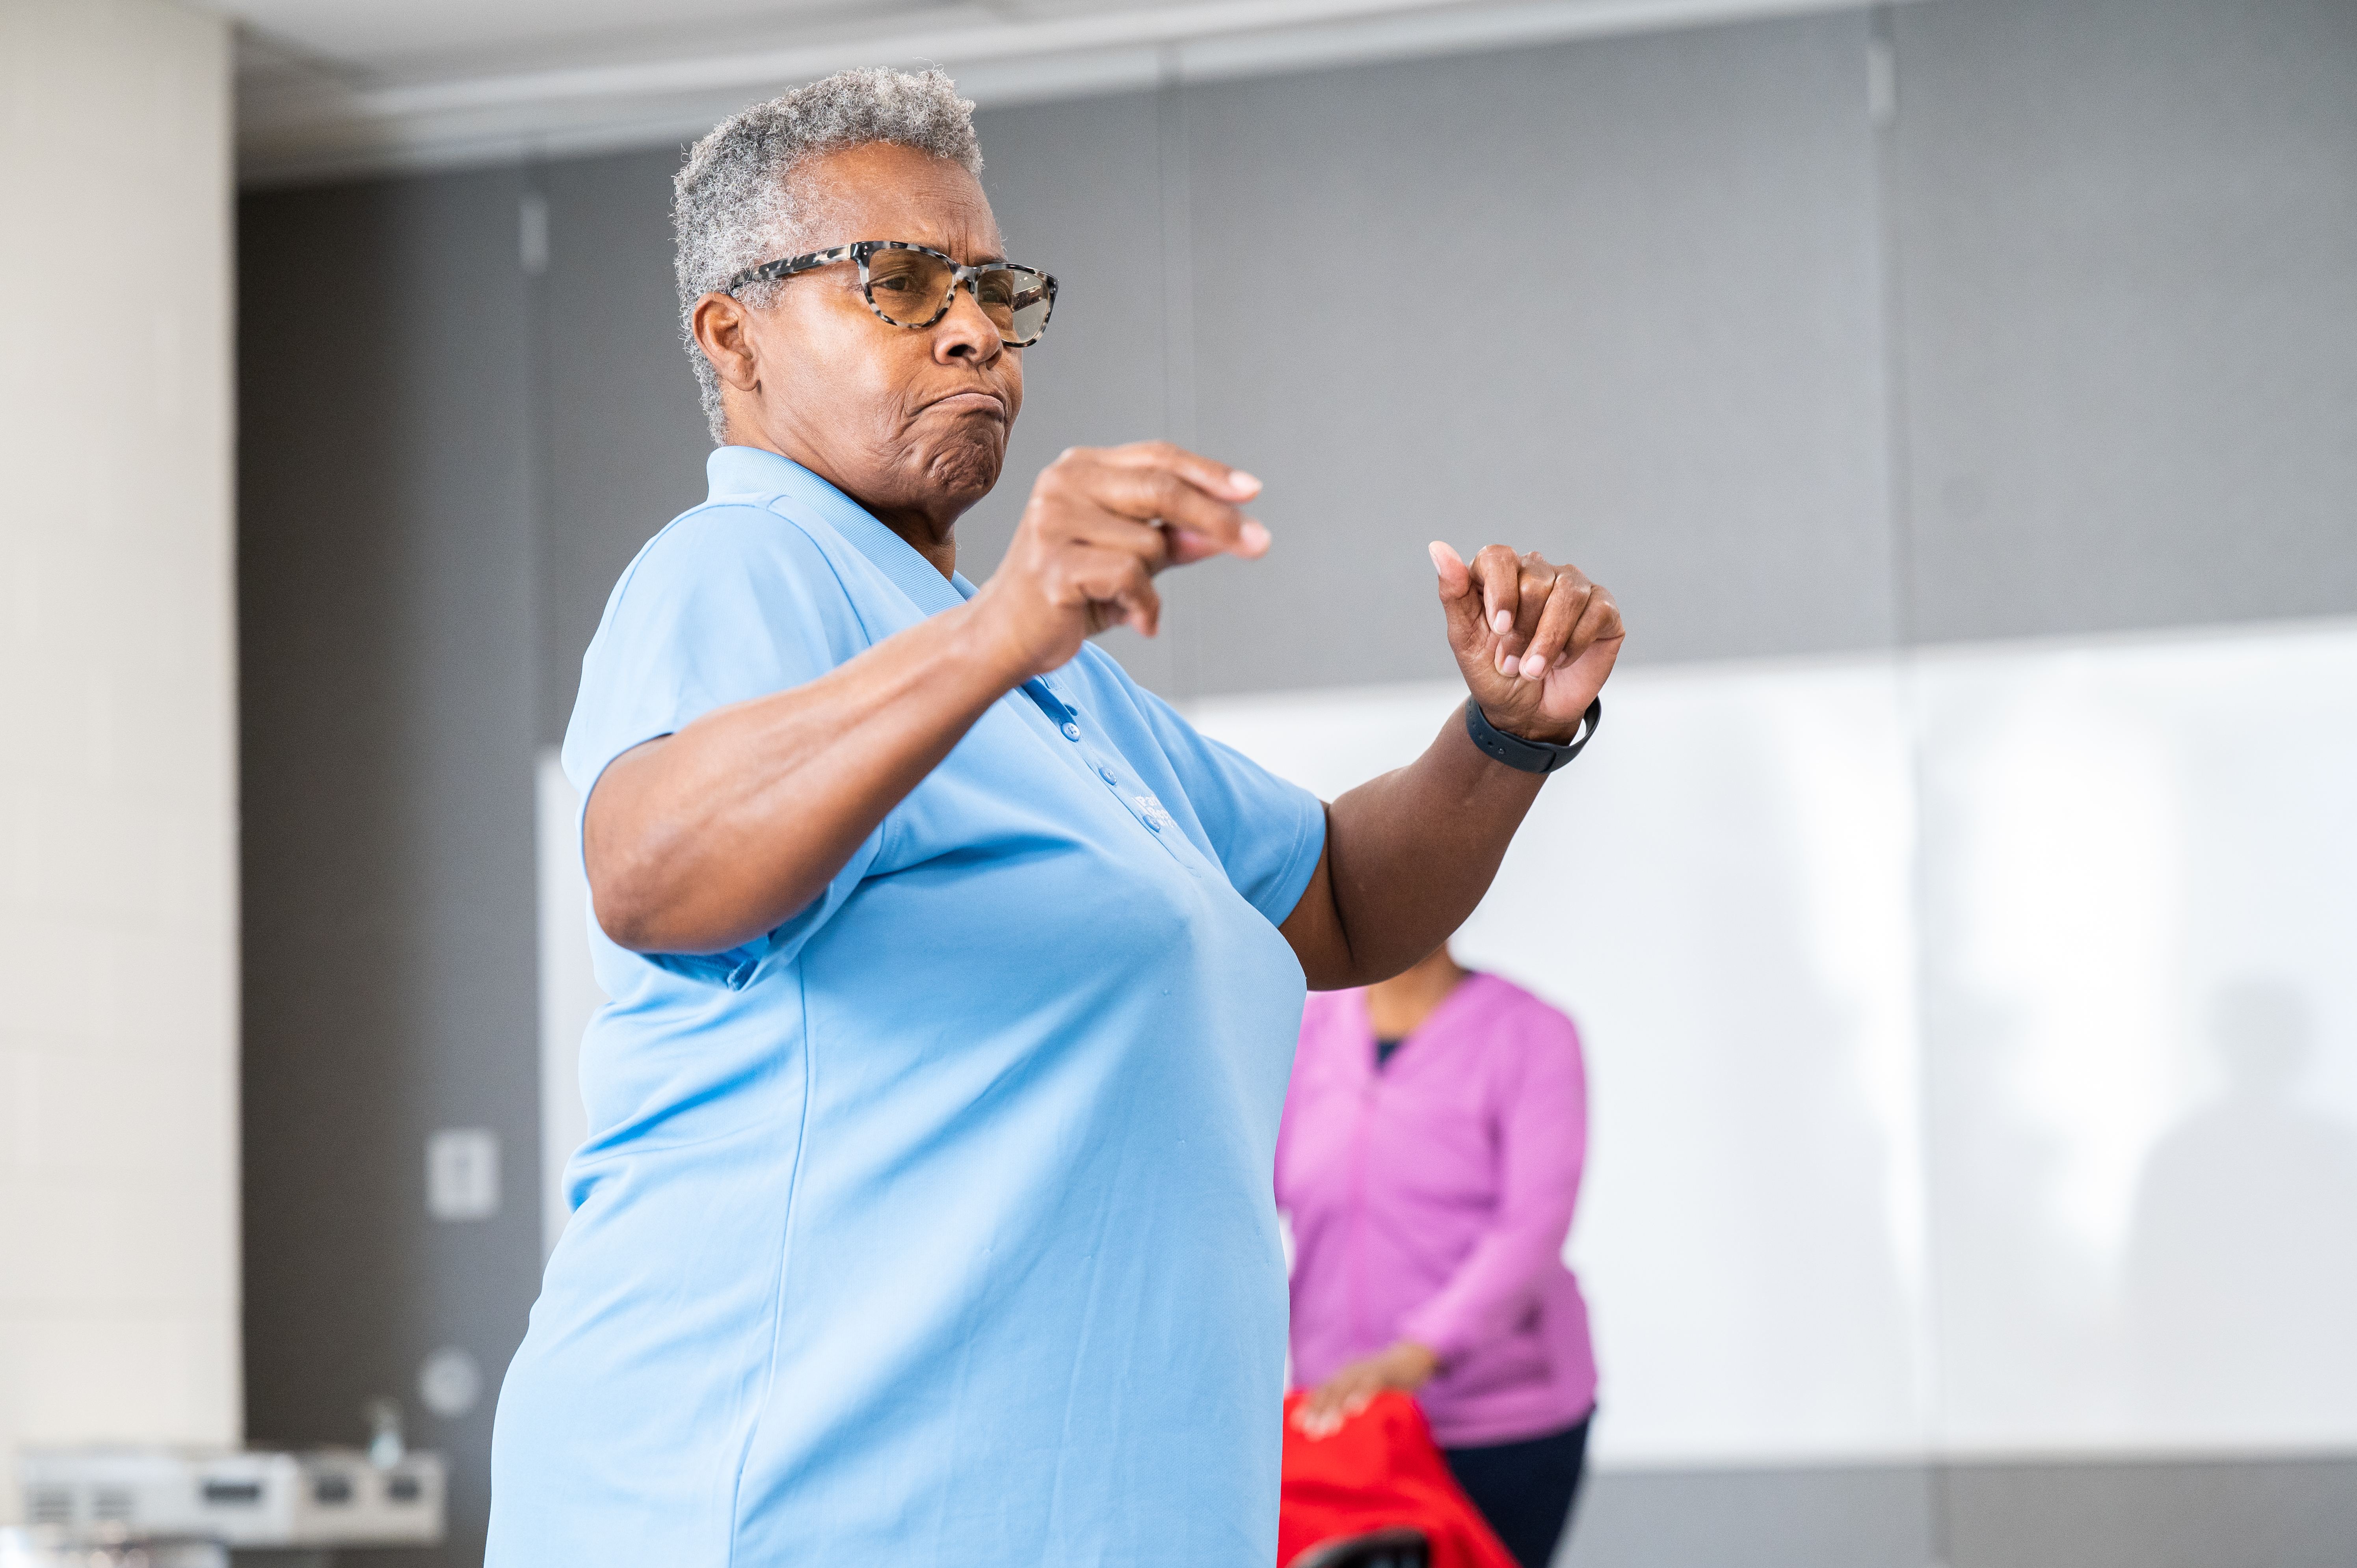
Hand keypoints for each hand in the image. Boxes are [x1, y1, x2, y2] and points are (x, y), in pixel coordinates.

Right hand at [968, 441, 1269, 680]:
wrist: (1003, 638)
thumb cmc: (1070, 595)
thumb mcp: (1130, 561)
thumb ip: (1174, 540)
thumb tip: (1229, 530)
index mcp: (1080, 468)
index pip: (1158, 458)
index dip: (1209, 473)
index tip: (1253, 491)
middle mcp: (1063, 483)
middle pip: (1162, 489)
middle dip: (1217, 519)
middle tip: (1259, 544)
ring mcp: (1052, 520)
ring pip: (1149, 544)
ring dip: (1153, 582)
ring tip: (1124, 600)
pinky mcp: (1054, 563)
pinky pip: (1131, 579)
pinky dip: (1145, 608)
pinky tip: (1135, 622)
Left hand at [1290, 1341, 1441, 1439]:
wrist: (1412, 1357)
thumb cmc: (1387, 1382)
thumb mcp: (1366, 1393)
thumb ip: (1351, 1406)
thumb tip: (1337, 1431)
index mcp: (1342, 1377)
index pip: (1321, 1391)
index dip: (1308, 1406)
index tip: (1296, 1425)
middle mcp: (1349, 1371)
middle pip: (1329, 1391)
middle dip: (1318, 1412)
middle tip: (1311, 1433)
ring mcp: (1365, 1369)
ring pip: (1346, 1388)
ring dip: (1335, 1409)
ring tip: (1328, 1429)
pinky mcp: (1383, 1371)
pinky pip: (1371, 1383)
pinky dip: (1361, 1396)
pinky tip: (1354, 1410)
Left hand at [1431, 542, 1623, 744]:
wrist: (1525, 712)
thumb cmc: (1493, 671)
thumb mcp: (1464, 637)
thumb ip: (1452, 592)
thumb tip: (1437, 547)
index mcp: (1502, 573)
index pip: (1499, 556)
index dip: (1500, 593)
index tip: (1498, 630)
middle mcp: (1541, 571)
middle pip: (1535, 580)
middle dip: (1521, 632)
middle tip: (1511, 664)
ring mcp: (1575, 588)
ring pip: (1568, 594)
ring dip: (1547, 641)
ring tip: (1533, 671)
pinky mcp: (1603, 610)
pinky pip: (1596, 612)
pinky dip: (1574, 644)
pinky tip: (1561, 662)